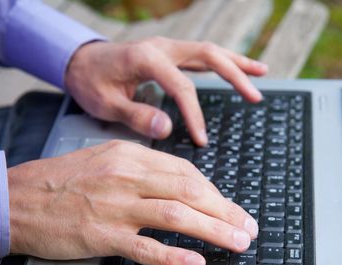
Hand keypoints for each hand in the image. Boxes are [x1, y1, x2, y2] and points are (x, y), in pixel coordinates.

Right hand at [8, 140, 258, 264]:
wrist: (15, 199)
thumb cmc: (60, 181)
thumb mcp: (104, 160)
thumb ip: (142, 169)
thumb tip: (180, 185)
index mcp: (129, 156)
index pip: (185, 172)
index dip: (215, 193)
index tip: (230, 208)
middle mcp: (126, 177)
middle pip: (189, 192)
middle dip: (225, 211)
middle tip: (247, 227)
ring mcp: (114, 206)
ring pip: (175, 216)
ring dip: (213, 230)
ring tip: (238, 243)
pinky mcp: (100, 235)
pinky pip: (144, 247)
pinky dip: (173, 256)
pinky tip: (196, 263)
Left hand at [65, 37, 267, 145]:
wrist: (78, 60)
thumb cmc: (90, 82)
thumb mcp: (105, 102)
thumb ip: (136, 115)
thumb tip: (167, 129)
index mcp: (146, 58)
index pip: (181, 87)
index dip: (195, 115)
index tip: (203, 140)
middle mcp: (162, 47)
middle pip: (208, 55)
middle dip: (235, 75)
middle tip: (255, 97)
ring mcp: (167, 47)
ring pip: (210, 50)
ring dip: (237, 62)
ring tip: (262, 74)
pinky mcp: (170, 53)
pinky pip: (202, 55)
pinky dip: (224, 61)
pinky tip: (241, 68)